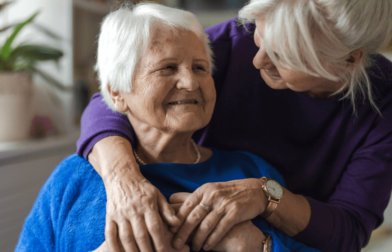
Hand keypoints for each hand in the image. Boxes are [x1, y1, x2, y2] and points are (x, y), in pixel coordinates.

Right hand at [89, 136, 180, 251]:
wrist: (121, 176)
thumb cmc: (143, 188)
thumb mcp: (157, 195)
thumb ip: (167, 210)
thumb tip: (177, 224)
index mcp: (147, 204)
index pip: (155, 227)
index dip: (160, 242)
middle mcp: (133, 210)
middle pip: (140, 235)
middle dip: (147, 251)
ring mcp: (120, 213)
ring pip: (125, 237)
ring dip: (132, 251)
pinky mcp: (109, 216)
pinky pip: (109, 234)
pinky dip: (113, 246)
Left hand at [169, 179, 266, 250]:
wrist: (255, 191)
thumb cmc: (230, 193)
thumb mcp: (212, 191)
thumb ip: (198, 200)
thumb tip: (176, 208)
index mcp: (204, 190)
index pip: (186, 205)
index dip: (177, 219)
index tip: (170, 231)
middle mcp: (212, 195)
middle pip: (193, 216)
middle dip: (183, 232)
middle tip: (175, 244)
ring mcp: (224, 203)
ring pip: (206, 225)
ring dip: (197, 239)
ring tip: (193, 248)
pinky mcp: (235, 212)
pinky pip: (220, 229)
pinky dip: (212, 240)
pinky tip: (206, 247)